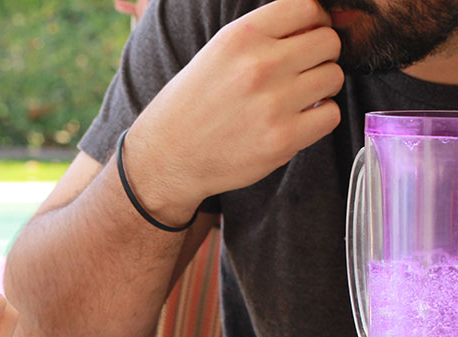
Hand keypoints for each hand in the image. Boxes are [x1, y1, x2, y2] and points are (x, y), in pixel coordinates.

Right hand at [125, 0, 342, 224]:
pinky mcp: (282, 139)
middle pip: (328, 42)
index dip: (314, 22)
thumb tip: (313, 27)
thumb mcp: (216, 54)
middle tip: (301, 73)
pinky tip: (296, 121)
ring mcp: (273, 104)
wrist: (166, 158)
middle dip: (320, 56)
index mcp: (241, 37)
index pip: (308, 7)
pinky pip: (330, 115)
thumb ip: (262, 37)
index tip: (307, 37)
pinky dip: (319, 118)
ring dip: (322, 88)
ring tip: (297, 99)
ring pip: (334, 77)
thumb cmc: (190, 107)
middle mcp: (259, 66)